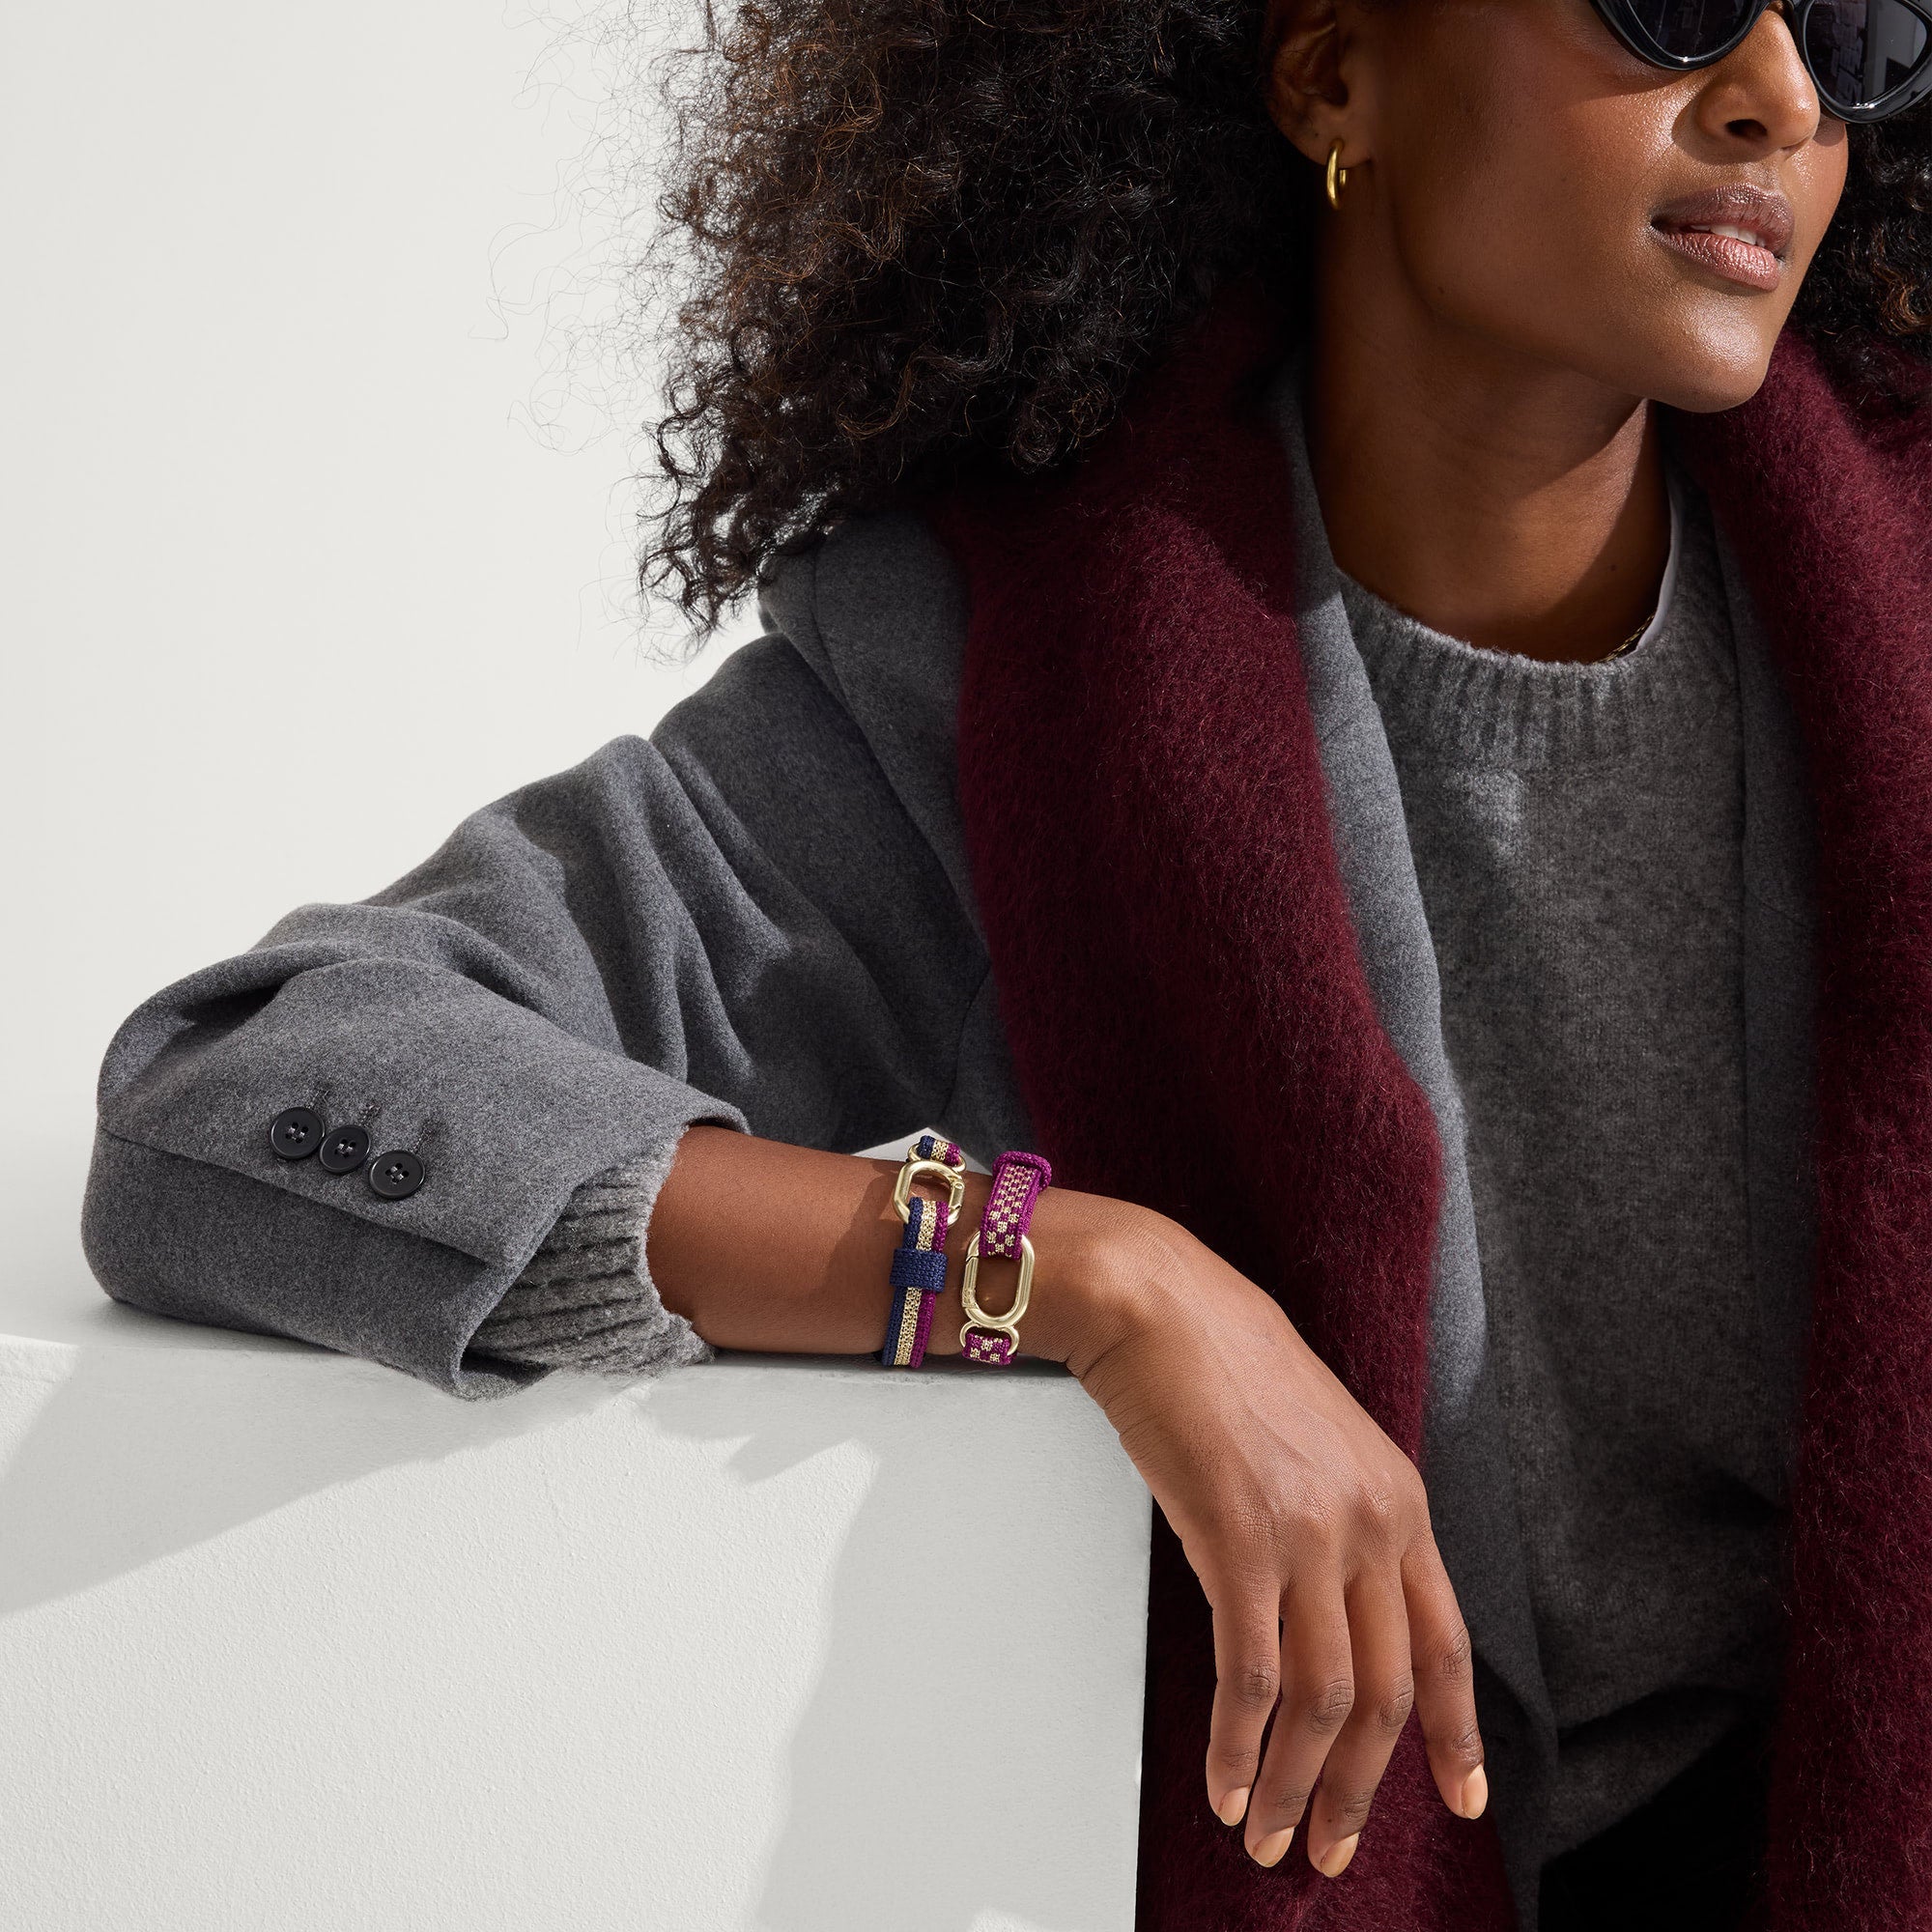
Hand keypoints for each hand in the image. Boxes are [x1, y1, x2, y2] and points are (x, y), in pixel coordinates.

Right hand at [1058, 1201, 1486, 1877]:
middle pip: (1387, 1692)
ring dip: (1293, 1783)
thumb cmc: (1221, 1359)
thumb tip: (1318, 1610)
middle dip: (1359, 1788)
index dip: (1454, 1733)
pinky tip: (1224, 1777)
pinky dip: (1238, 1743)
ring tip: (1264, 1831)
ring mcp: (1311, 1535)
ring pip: (1325, 1702)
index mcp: (1399, 1498)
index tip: (1461, 1796)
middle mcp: (1371, 1522)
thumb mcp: (1313, 1441)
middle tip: (1327, 1845)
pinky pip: (1253, 1677)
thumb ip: (1336, 1521)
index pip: (1446, 1641)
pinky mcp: (1241, 1542)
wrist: (1160, 1302)